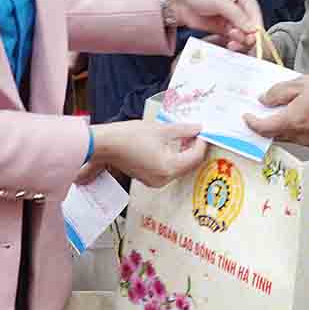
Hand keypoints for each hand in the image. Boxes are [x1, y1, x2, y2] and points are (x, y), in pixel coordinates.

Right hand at [91, 120, 207, 187]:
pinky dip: (172, 159)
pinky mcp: (148, 179)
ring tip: (185, 138)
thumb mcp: (161, 129)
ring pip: (178, 168)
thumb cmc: (129, 136)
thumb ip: (183, 130)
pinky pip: (167, 170)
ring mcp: (155, 181)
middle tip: (195, 133)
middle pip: (188, 165)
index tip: (202, 132)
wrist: (106, 144)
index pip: (194, 157)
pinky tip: (171, 146)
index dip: (201, 143)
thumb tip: (197, 128)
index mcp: (168, 168)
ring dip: (183, 154)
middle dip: (193, 149)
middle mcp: (163, 179)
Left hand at [166, 0, 262, 48]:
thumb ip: (238, 16)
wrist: (180, 3)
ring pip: (244, 36)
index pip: (256, 15)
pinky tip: (229, 45)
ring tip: (231, 42)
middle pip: (252, 27)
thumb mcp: (220, 1)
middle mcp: (242, 8)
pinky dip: (233, 44)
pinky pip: (234, 40)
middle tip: (236, 39)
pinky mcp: (225, 30)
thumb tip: (253, 30)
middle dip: (246, 36)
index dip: (256, 29)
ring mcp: (234, 20)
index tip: (252, 39)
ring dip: (240, 41)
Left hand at [244, 73, 308, 145]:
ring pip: (285, 137)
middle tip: (258, 112)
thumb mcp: (301, 83)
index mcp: (292, 121)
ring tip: (275, 111)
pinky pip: (297, 136)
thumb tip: (264, 99)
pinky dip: (290, 127)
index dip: (252, 122)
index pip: (263, 128)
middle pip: (273, 135)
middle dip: (263, 125)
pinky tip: (292, 114)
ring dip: (277, 127)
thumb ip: (278, 92)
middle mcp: (299, 135)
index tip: (246, 115)